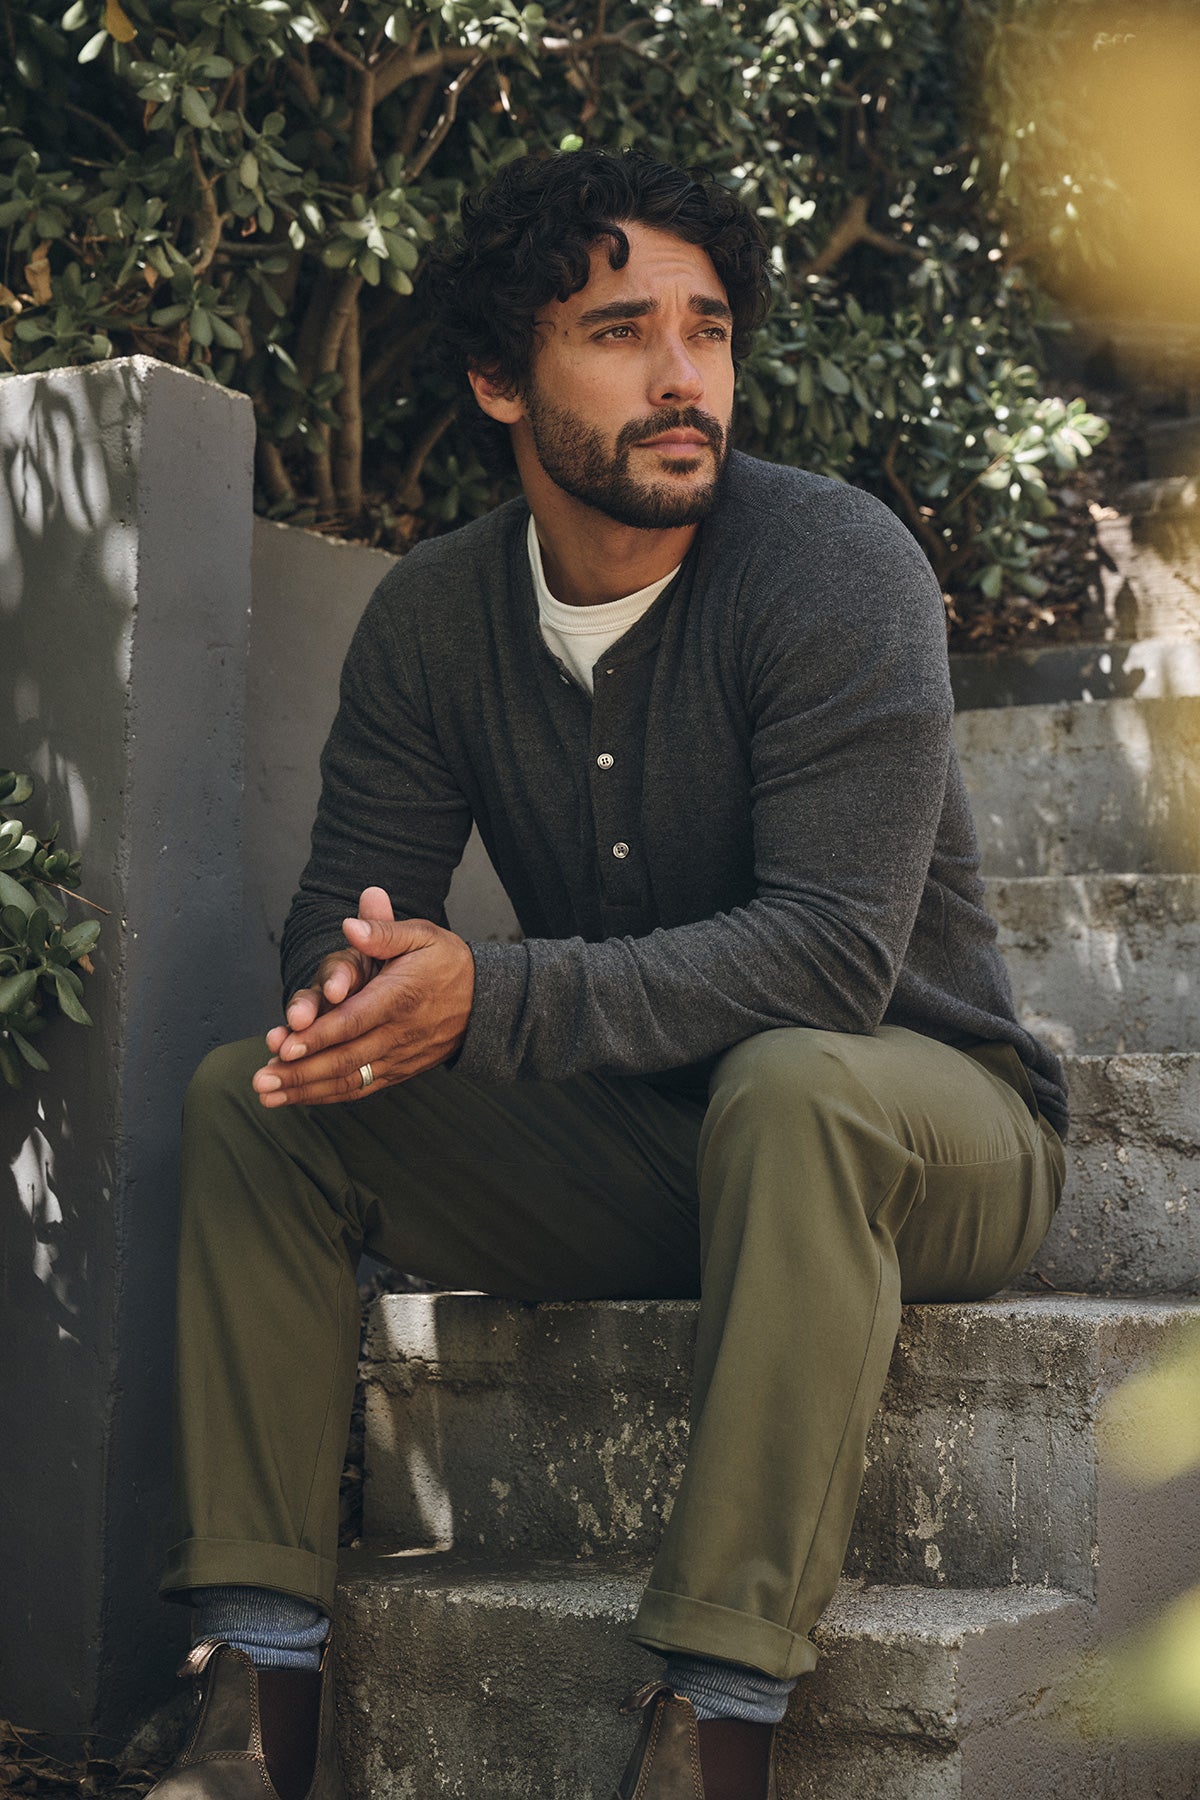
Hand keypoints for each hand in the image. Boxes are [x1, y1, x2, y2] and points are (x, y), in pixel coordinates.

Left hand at [253, 889, 474, 1106]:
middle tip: (262, 1080)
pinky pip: (360, 1088)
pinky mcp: (399, 1071)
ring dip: (306, 1090)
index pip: (352, 1021)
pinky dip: (327, 1096)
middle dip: (299, 1072)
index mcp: (399, 997)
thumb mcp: (421, 935)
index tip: (285, 1046)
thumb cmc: (446, 962)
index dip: (317, 1036)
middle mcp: (398, 1033)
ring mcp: (398, 1057)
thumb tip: (350, 926)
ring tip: (269, 1096)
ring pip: (348, 1079)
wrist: (485, 1002)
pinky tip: (298, 1098)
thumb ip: (383, 931)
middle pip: (344, 1059)